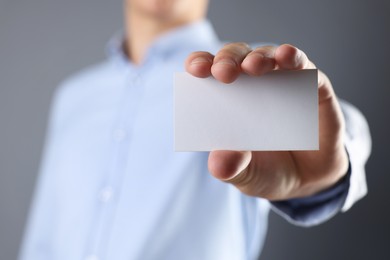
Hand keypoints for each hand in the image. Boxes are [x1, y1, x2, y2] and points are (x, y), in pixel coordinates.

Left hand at [185, 43, 348, 199]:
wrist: (308, 182)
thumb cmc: (267, 170)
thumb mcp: (245, 175)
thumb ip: (231, 167)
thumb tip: (219, 163)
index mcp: (225, 100)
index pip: (207, 72)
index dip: (199, 64)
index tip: (195, 70)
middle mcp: (251, 84)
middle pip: (235, 58)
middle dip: (227, 60)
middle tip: (223, 73)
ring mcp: (282, 81)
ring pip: (267, 55)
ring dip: (259, 57)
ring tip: (254, 67)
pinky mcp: (313, 86)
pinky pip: (304, 67)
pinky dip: (294, 58)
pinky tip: (287, 56)